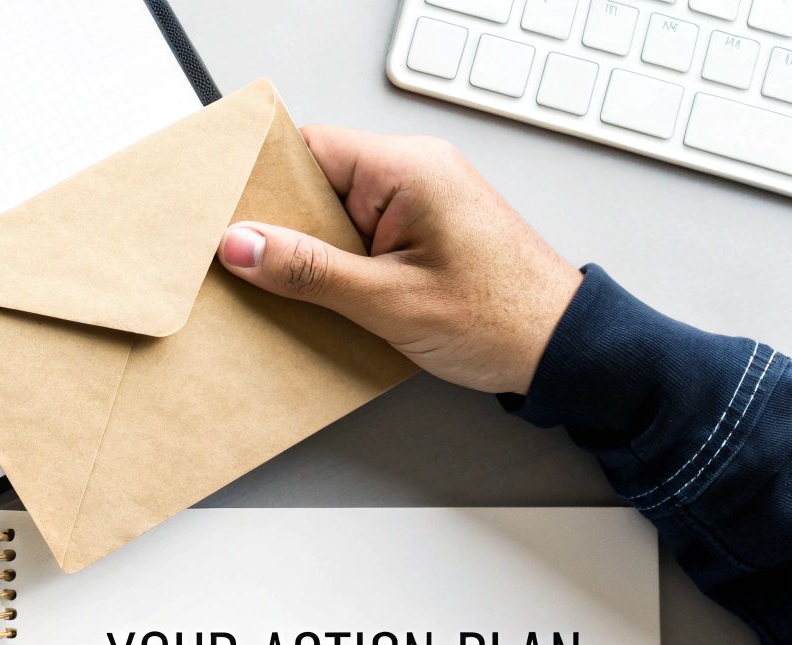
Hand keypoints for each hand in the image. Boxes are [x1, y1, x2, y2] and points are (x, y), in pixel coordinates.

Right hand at [218, 126, 582, 394]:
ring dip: (314, 254)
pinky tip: (332, 299)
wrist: (561, 348)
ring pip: (336, 214)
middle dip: (285, 229)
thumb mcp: (387, 302)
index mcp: (408, 168)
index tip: (230, 222)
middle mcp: (416, 171)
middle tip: (256, 271)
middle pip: (318, 183)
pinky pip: (361, 235)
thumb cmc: (500, 319)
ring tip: (299, 293)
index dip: (264, 184)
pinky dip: (340, 266)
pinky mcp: (424, 229)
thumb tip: (242, 245)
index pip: (310, 149)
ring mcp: (422, 200)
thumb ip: (308, 271)